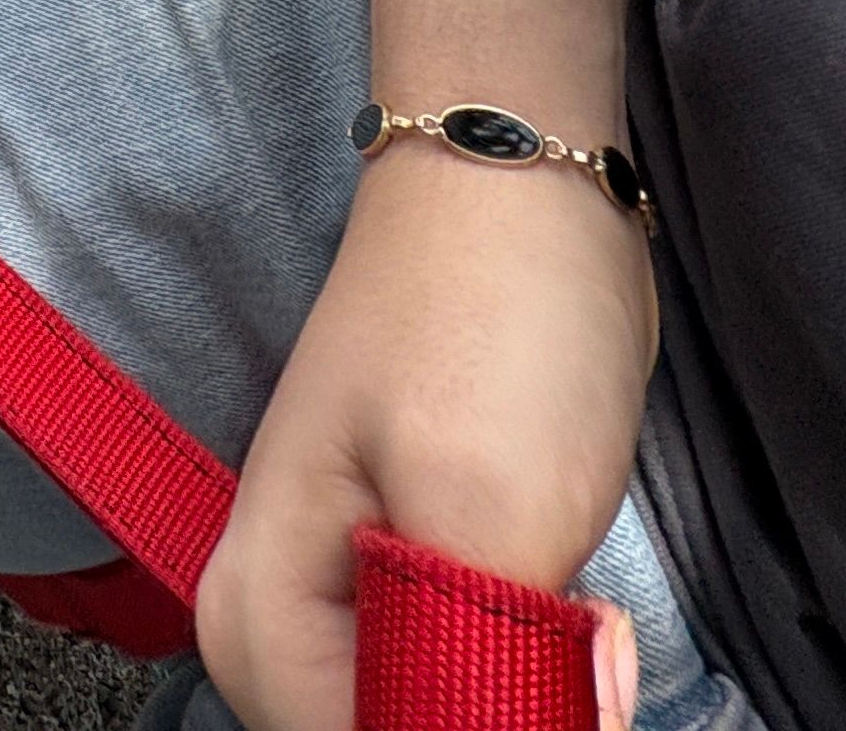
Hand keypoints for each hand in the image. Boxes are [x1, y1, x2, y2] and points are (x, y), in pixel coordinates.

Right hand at [195, 147, 655, 730]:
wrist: (516, 170)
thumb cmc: (493, 323)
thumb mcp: (492, 516)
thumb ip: (475, 671)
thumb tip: (532, 729)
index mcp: (260, 613)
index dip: (465, 728)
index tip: (556, 683)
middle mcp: (282, 616)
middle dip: (494, 713)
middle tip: (581, 646)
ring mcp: (347, 586)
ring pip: (429, 710)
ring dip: (523, 692)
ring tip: (586, 617)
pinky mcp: (414, 558)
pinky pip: (459, 668)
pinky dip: (529, 664)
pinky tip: (576, 612)